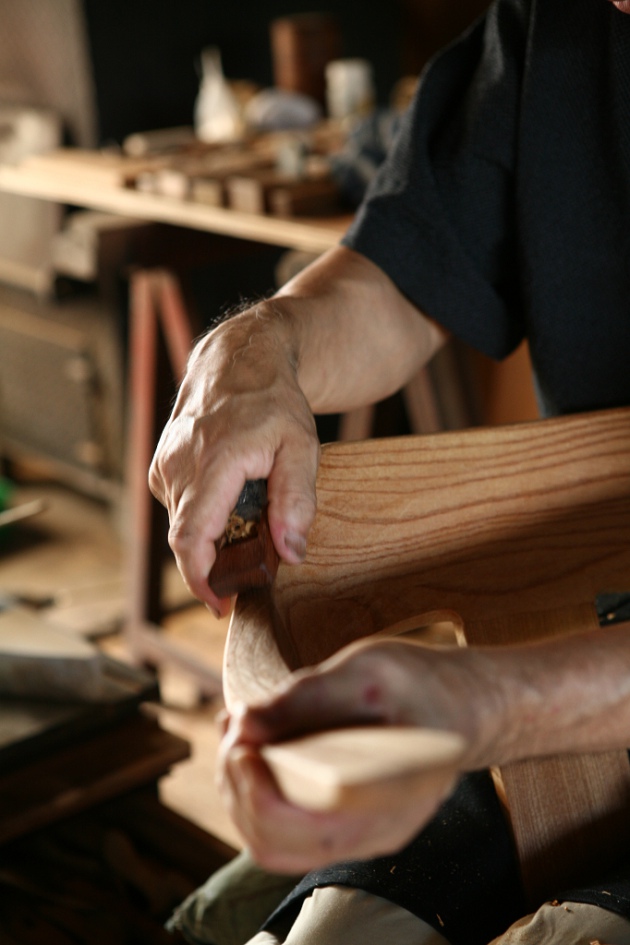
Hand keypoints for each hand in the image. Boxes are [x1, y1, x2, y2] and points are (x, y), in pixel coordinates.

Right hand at [149, 304, 319, 614]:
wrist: (237, 363)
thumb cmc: (273, 403)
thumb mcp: (302, 446)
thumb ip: (297, 500)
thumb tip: (290, 552)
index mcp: (214, 463)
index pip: (191, 537)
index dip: (201, 579)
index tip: (221, 604)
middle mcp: (179, 467)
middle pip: (188, 539)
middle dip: (217, 563)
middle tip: (253, 565)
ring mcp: (165, 467)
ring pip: (184, 526)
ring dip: (213, 537)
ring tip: (249, 516)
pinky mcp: (161, 469)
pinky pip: (179, 510)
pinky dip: (203, 518)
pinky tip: (230, 500)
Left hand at [217, 638, 496, 872]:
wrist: (464, 705)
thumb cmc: (424, 685)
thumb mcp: (367, 670)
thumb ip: (304, 696)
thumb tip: (242, 721)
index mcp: (386, 803)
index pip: (299, 829)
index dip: (255, 791)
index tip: (243, 738)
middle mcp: (369, 833)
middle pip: (272, 840)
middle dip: (237, 784)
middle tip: (236, 727)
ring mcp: (355, 834)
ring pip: (269, 839)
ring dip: (239, 787)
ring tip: (241, 729)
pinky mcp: (341, 820)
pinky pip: (283, 828)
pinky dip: (254, 789)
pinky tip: (253, 744)